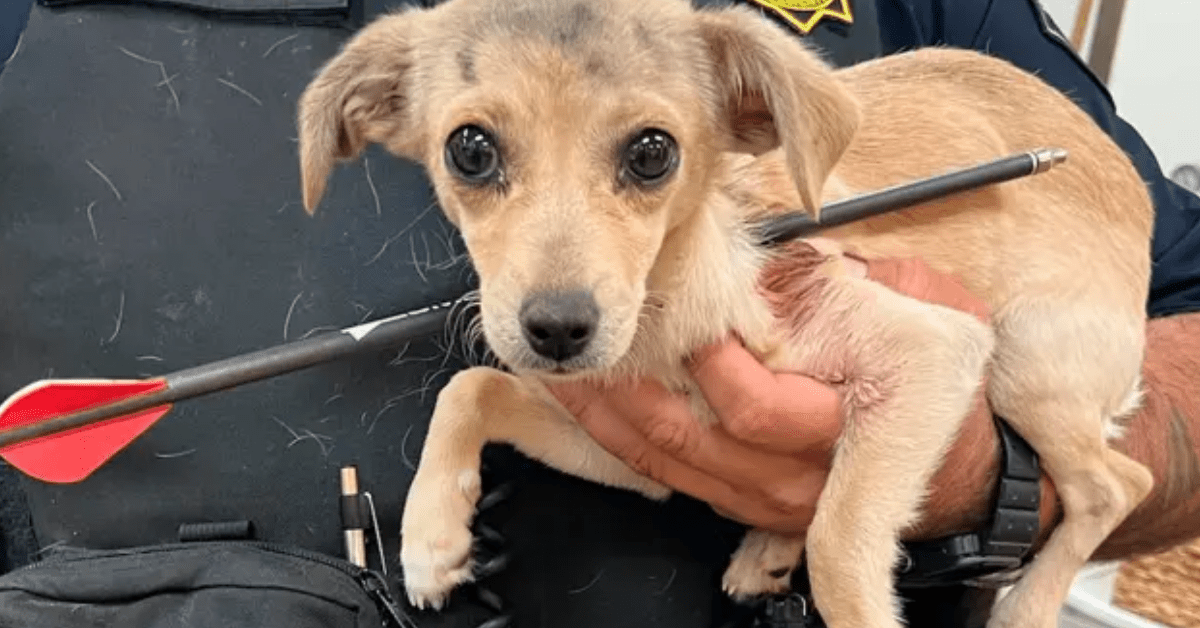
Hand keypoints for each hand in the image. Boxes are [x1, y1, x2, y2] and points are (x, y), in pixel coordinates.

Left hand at [549, 257, 1001, 536]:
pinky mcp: (742, 504)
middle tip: (586, 342)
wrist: (965, 470)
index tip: (672, 319)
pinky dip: (623, 442)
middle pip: (691, 439)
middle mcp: (794, 474)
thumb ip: (846, 286)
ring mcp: (763, 497)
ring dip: (607, 418)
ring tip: (563, 372)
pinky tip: (592, 408)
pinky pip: (669, 478)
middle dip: (627, 391)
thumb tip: (768, 259)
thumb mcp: (918, 314)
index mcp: (840, 422)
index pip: (755, 407)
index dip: (708, 367)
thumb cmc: (941, 384)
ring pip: (667, 464)